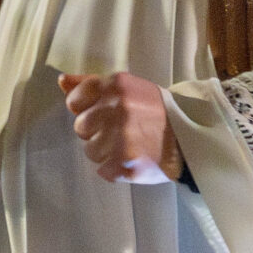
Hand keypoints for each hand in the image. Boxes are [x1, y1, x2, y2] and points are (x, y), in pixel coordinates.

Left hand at [59, 72, 181, 184]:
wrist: (190, 137)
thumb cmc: (155, 110)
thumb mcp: (127, 86)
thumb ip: (91, 83)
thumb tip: (61, 81)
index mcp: (116, 87)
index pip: (74, 100)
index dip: (84, 109)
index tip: (100, 112)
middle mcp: (116, 110)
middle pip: (81, 128)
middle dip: (96, 131)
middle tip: (121, 129)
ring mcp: (120, 138)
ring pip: (91, 151)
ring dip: (106, 151)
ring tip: (129, 145)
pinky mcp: (126, 164)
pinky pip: (104, 170)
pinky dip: (116, 169)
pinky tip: (133, 158)